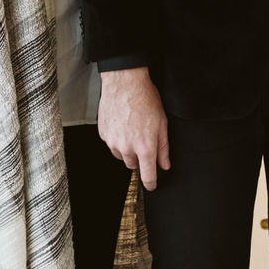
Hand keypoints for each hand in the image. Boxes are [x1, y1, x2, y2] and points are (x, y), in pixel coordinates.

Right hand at [98, 67, 169, 191]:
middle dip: (139, 157)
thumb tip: (165, 164)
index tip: (152, 186)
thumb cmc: (146, 99)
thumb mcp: (162, 123)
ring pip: (121, 155)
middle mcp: (127, 148)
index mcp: (145, 147)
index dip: (151, 184)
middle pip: (133, 165)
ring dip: (127, 149)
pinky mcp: (104, 134)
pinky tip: (122, 123)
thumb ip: (163, 148)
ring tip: (132, 128)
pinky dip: (117, 138)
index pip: (147, 175)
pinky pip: (111, 144)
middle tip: (143, 139)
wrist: (125, 82)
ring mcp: (113, 142)